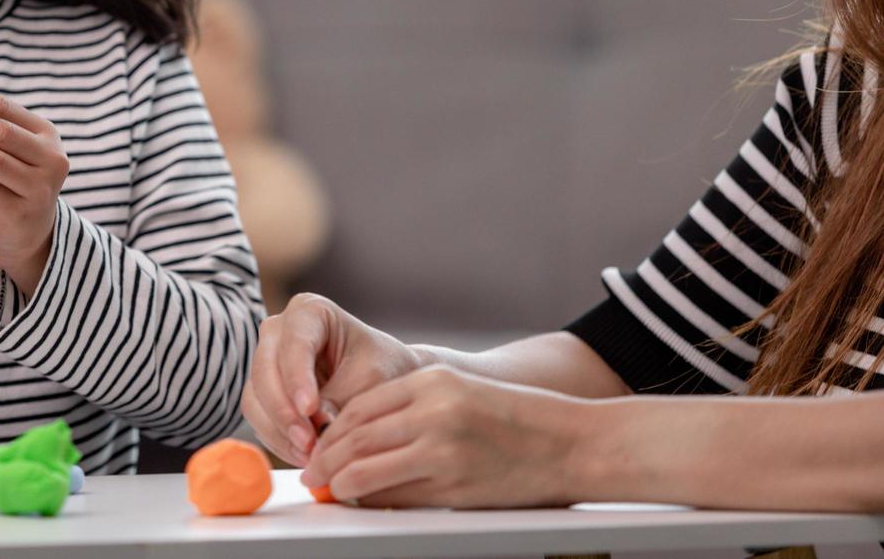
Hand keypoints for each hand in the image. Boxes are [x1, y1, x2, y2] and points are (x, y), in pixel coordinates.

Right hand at [241, 294, 428, 466]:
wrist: (386, 383)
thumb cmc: (382, 368)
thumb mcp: (372, 379)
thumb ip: (342, 399)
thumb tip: (315, 429)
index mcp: (309, 311)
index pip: (294, 343)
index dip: (297, 377)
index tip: (309, 409)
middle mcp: (279, 332)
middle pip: (264, 370)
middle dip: (284, 411)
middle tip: (308, 442)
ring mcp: (266, 362)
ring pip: (255, 398)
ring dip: (279, 431)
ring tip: (311, 456)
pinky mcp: (263, 393)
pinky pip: (258, 419)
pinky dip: (278, 440)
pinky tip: (304, 455)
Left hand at [301, 365, 588, 507]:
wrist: (572, 444)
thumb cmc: (518, 421)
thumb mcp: (460, 397)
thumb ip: (413, 412)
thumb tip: (360, 442)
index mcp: (432, 383)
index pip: (360, 407)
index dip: (332, 431)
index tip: (318, 445)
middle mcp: (432, 411)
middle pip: (355, 437)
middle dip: (327, 460)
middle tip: (312, 475)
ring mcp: (442, 449)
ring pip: (367, 470)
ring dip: (342, 485)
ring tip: (331, 491)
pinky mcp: (455, 486)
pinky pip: (400, 497)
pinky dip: (376, 503)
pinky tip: (369, 504)